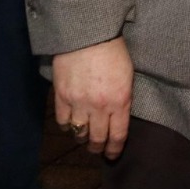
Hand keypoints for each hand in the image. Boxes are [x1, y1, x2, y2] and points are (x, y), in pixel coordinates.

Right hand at [52, 37, 133, 158]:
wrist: (88, 34)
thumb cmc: (113, 50)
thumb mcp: (127, 75)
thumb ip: (123, 98)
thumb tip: (118, 116)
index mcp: (120, 100)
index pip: (118, 135)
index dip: (114, 149)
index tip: (112, 155)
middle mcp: (99, 106)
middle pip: (97, 138)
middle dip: (98, 147)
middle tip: (97, 149)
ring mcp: (79, 102)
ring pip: (79, 133)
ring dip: (82, 138)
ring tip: (84, 137)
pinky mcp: (62, 96)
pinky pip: (63, 121)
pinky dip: (66, 126)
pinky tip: (70, 124)